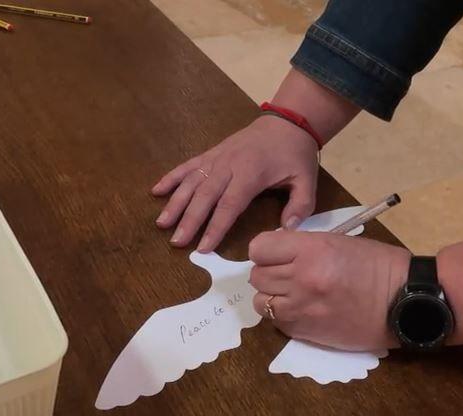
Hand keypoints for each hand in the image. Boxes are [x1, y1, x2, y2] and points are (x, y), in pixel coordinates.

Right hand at [152, 115, 318, 252]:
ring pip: (191, 181)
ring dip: (175, 202)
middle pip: (204, 196)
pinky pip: (188, 165)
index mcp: (251, 174)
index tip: (203, 247)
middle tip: (176, 242)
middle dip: (189, 220)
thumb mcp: (306, 179)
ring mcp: (217, 157)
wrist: (287, 121)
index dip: (215, 227)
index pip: (229, 205)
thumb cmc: (295, 153)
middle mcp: (229, 165)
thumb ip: (300, 205)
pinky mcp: (212, 152)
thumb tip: (288, 230)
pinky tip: (156, 191)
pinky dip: (171, 177)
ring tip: (162, 223)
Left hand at [248, 231, 410, 350]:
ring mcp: (301, 308)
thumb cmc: (378, 266)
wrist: (404, 303)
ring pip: (260, 301)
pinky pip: (276, 322)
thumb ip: (304, 247)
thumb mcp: (340, 242)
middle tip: (288, 273)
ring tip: (292, 294)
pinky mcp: (305, 332)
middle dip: (269, 272)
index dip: (266, 250)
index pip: (259, 248)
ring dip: (272, 296)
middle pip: (257, 275)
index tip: (277, 253)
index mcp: (312, 250)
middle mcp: (301, 278)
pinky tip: (302, 310)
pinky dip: (283, 316)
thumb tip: (278, 253)